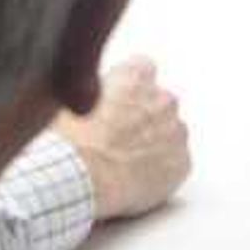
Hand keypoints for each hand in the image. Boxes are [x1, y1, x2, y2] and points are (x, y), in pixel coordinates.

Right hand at [56, 56, 190, 220]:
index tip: (117, 102)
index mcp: (135, 78)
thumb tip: (84, 91)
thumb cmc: (68, 142)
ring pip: (170, 132)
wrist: (77, 180)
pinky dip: (162, 170)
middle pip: (159, 101)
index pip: (143, 68)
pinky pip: (176, 162)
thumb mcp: (67, 99)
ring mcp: (175, 132)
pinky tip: (136, 179)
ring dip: (154, 142)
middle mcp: (162, 99)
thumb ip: (90, 89)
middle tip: (116, 137)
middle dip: (143, 116)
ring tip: (123, 162)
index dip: (128, 88)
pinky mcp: (181, 163)